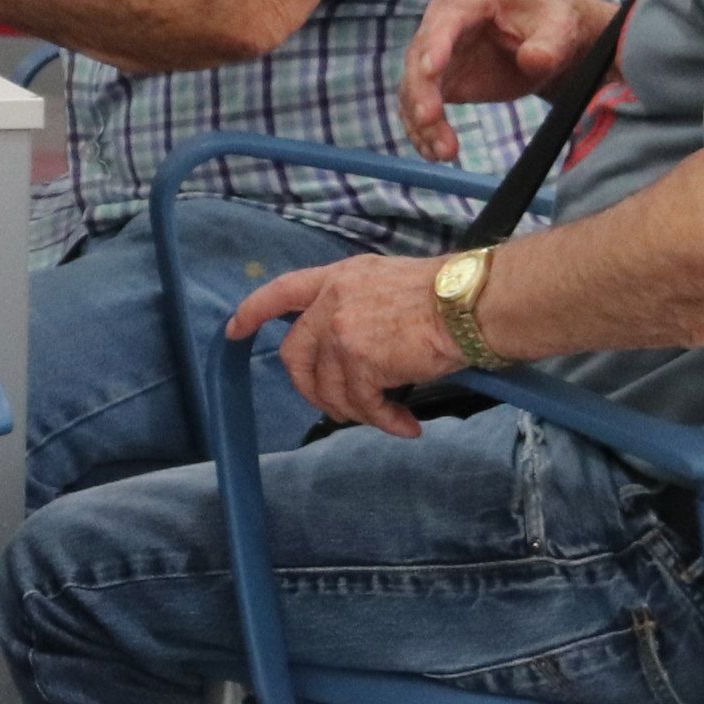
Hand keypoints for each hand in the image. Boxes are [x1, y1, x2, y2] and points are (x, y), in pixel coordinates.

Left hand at [228, 256, 461, 438]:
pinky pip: (363, 405)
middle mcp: (332, 302)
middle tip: (341, 406)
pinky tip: (406, 425)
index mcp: (338, 278)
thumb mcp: (386, 282)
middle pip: (295, 355)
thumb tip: (349, 345)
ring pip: (330, 388)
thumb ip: (356, 305)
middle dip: (312, 389)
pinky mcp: (360, 361)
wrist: (470, 302)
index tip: (234, 331)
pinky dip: (385, 421)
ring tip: (388, 415)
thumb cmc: (446, 295)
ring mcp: (342, 331)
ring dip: (357, 411)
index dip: (253, 312)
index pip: (281, 291)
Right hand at [399, 0, 616, 158]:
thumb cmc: (553, 25)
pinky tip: (434, 152)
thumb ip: (550, 44)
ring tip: (443, 152)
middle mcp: (444, 20)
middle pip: (420, 56)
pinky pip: (420, 105)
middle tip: (430, 120)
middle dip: (422, 91)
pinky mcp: (438, 80)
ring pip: (415, 86)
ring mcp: (436, 51)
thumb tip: (534, 60)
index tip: (431, 71)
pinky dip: (423, 131)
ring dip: (422, 120)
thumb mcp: (561, 30)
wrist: (549, 40)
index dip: (436, 44)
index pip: (448, 18)